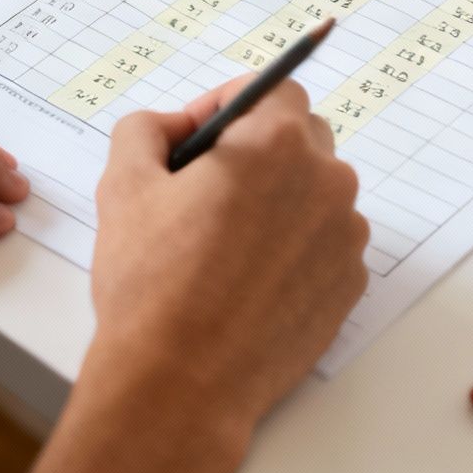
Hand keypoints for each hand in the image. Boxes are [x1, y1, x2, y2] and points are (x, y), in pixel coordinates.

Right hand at [20, 76, 367, 472]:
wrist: (182, 384)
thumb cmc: (152, 284)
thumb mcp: (123, 184)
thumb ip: (145, 129)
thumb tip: (172, 125)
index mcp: (276, 143)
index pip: (273, 88)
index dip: (229, 104)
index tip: (199, 136)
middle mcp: (327, 181)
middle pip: (300, 138)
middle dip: (256, 151)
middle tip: (204, 190)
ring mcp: (345, 237)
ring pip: (314, 193)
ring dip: (277, 200)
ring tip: (222, 244)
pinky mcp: (349, 285)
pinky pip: (324, 244)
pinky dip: (293, 248)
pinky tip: (246, 281)